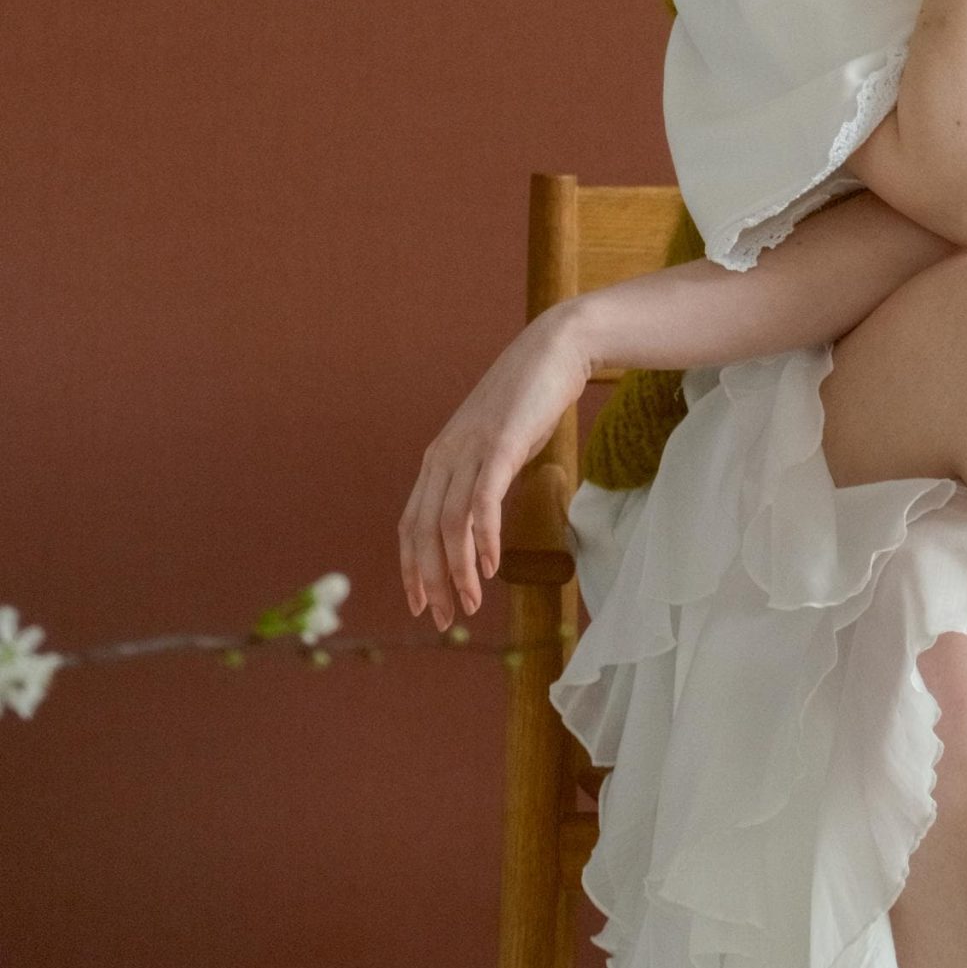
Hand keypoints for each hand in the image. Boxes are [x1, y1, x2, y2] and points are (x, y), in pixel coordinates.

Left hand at [397, 303, 591, 628]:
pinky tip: (491, 568)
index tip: (420, 604)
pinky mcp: (499, 445)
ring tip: (469, 604)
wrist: (554, 349)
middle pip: (423, 531)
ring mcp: (470, 449)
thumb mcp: (494, 442)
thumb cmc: (530, 398)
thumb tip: (480, 515)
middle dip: (430, 581)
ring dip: (457, 571)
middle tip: (444, 619)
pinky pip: (482, 502)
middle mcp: (445, 455)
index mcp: (439, 457)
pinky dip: (483, 540)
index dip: (412, 567)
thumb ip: (480, 474)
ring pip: (449, 524)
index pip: (411, 523)